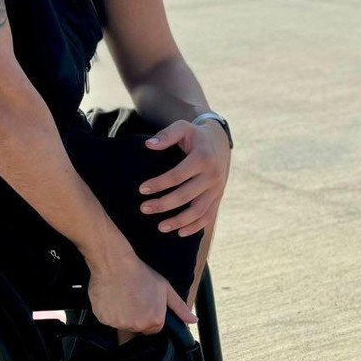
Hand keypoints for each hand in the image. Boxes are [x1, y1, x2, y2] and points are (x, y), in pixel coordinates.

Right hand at [87, 254, 196, 333]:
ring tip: (121, 296)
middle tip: (132, 298)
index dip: (149, 316)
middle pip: (136, 328)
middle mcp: (136, 325)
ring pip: (121, 324)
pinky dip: (108, 311)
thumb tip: (193, 321)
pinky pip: (107, 319)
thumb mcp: (165, 288)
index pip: (153, 328)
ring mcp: (118, 323)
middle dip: (135, 316)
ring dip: (121, 314)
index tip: (144, 303)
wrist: (115, 263)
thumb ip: (180, 307)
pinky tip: (110, 297)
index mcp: (153, 320)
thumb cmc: (140, 274)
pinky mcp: (103, 318)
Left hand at [139, 119, 230, 237]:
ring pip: (198, 210)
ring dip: (179, 221)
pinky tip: (179, 232)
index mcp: (203, 158)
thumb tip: (149, 145)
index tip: (141, 189)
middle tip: (144, 208)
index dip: (159, 184)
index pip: (177, 175)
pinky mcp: (218, 197)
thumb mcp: (182, 128)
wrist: (219, 141)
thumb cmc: (194, 136)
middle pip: (186, 195)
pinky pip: (208, 216)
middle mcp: (212, 175)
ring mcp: (217, 188)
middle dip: (163, 204)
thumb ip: (166, 135)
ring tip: (160, 227)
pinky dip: (195, 227)